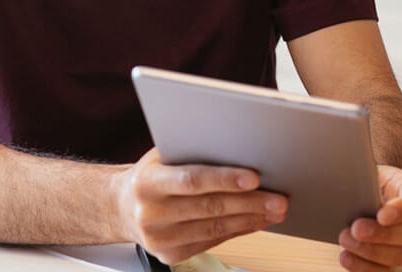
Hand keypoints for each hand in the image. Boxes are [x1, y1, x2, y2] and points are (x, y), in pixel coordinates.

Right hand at [116, 148, 286, 264]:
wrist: (122, 208)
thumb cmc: (152, 174)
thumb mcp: (164, 155)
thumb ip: (194, 151)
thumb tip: (242, 145)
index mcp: (148, 182)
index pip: (192, 180)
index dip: (225, 179)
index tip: (255, 177)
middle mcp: (151, 213)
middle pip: (209, 207)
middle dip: (249, 203)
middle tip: (279, 198)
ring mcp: (159, 239)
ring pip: (214, 228)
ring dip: (250, 219)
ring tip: (275, 209)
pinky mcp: (170, 255)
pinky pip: (212, 242)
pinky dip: (238, 230)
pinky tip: (256, 221)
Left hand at [337, 165, 401, 270]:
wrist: (366, 194)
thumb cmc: (370, 181)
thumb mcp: (370, 170)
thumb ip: (365, 175)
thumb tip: (342, 178)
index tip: (382, 214)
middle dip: (380, 234)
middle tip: (356, 228)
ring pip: (398, 256)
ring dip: (369, 252)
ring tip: (345, 240)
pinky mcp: (389, 260)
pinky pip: (382, 271)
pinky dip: (363, 267)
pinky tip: (346, 256)